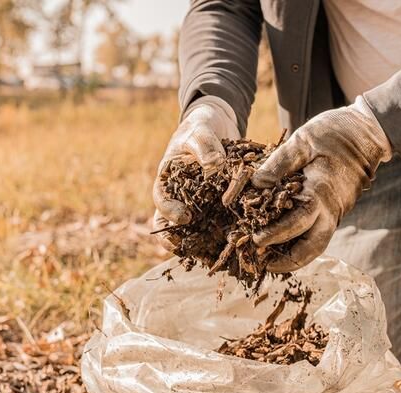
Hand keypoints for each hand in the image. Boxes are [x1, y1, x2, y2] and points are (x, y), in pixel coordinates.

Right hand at [152, 95, 239, 250]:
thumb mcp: (200, 131)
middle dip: (181, 241)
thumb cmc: (200, 128)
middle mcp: (179, 199)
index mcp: (167, 181)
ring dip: (203, 246)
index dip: (169, 212)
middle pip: (172, 227)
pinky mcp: (216, 210)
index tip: (184, 216)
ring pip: (195, 233)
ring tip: (217, 256)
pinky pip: (218, 227)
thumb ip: (205, 146)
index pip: (161, 201)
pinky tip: (239, 247)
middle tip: (194, 250)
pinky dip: (225, 238)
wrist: (215, 129)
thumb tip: (215, 165)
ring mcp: (197, 207)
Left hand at [247, 96, 391, 271]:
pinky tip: (283, 242)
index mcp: (320, 193)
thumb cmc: (334, 133)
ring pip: (317, 246)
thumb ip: (278, 164)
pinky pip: (319, 234)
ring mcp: (336, 212)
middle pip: (311, 248)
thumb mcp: (301, 141)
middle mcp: (330, 209)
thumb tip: (255, 185)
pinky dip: (301, 243)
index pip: (296, 224)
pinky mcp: (336, 210)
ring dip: (295, 257)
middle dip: (287, 261)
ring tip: (270, 259)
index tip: (255, 241)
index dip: (274, 236)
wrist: (367, 132)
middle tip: (263, 262)